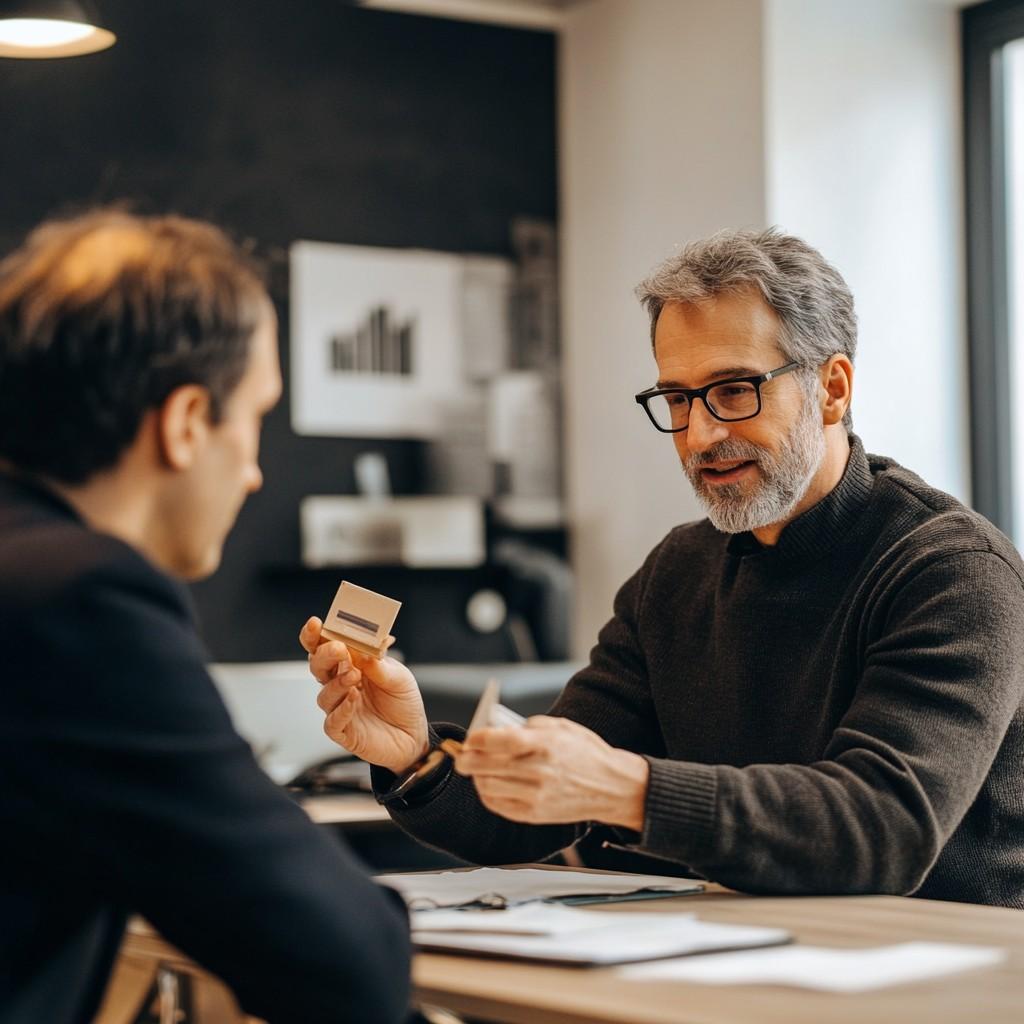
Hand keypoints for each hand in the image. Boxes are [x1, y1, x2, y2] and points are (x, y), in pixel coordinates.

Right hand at [299, 617, 429, 774]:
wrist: (413, 735)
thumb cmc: (402, 702)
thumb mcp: (399, 677)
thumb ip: (379, 664)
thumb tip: (362, 650)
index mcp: (349, 664)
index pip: (324, 647)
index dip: (315, 636)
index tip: (316, 623)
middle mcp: (340, 685)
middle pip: (318, 667)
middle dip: (324, 655)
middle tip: (338, 649)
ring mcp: (340, 708)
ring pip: (324, 695)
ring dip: (337, 683)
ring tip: (354, 676)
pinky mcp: (343, 732)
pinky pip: (332, 722)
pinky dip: (342, 710)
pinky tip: (354, 699)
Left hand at [453, 716, 648, 830]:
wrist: (612, 786)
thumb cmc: (586, 753)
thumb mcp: (560, 727)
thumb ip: (527, 726)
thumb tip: (497, 730)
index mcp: (544, 745)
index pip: (498, 741)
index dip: (477, 739)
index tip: (472, 738)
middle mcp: (538, 771)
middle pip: (485, 766)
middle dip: (467, 759)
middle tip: (463, 755)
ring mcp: (535, 795)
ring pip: (487, 787)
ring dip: (476, 777)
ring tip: (476, 770)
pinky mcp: (535, 814)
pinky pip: (499, 806)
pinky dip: (488, 795)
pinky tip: (489, 786)